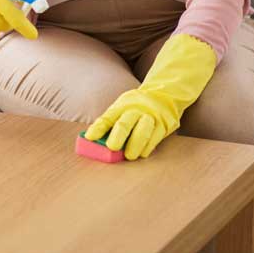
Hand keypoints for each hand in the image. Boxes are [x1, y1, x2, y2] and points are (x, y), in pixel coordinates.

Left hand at [84, 33, 216, 159]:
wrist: (163, 96)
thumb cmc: (136, 108)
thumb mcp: (123, 109)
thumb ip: (111, 124)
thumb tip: (95, 142)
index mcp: (122, 105)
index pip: (108, 117)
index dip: (98, 128)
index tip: (90, 137)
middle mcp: (136, 109)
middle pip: (125, 122)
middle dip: (118, 136)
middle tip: (112, 148)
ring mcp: (151, 116)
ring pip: (143, 130)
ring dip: (135, 145)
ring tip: (129, 156)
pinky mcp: (164, 124)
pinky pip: (155, 137)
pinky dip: (147, 147)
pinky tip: (142, 153)